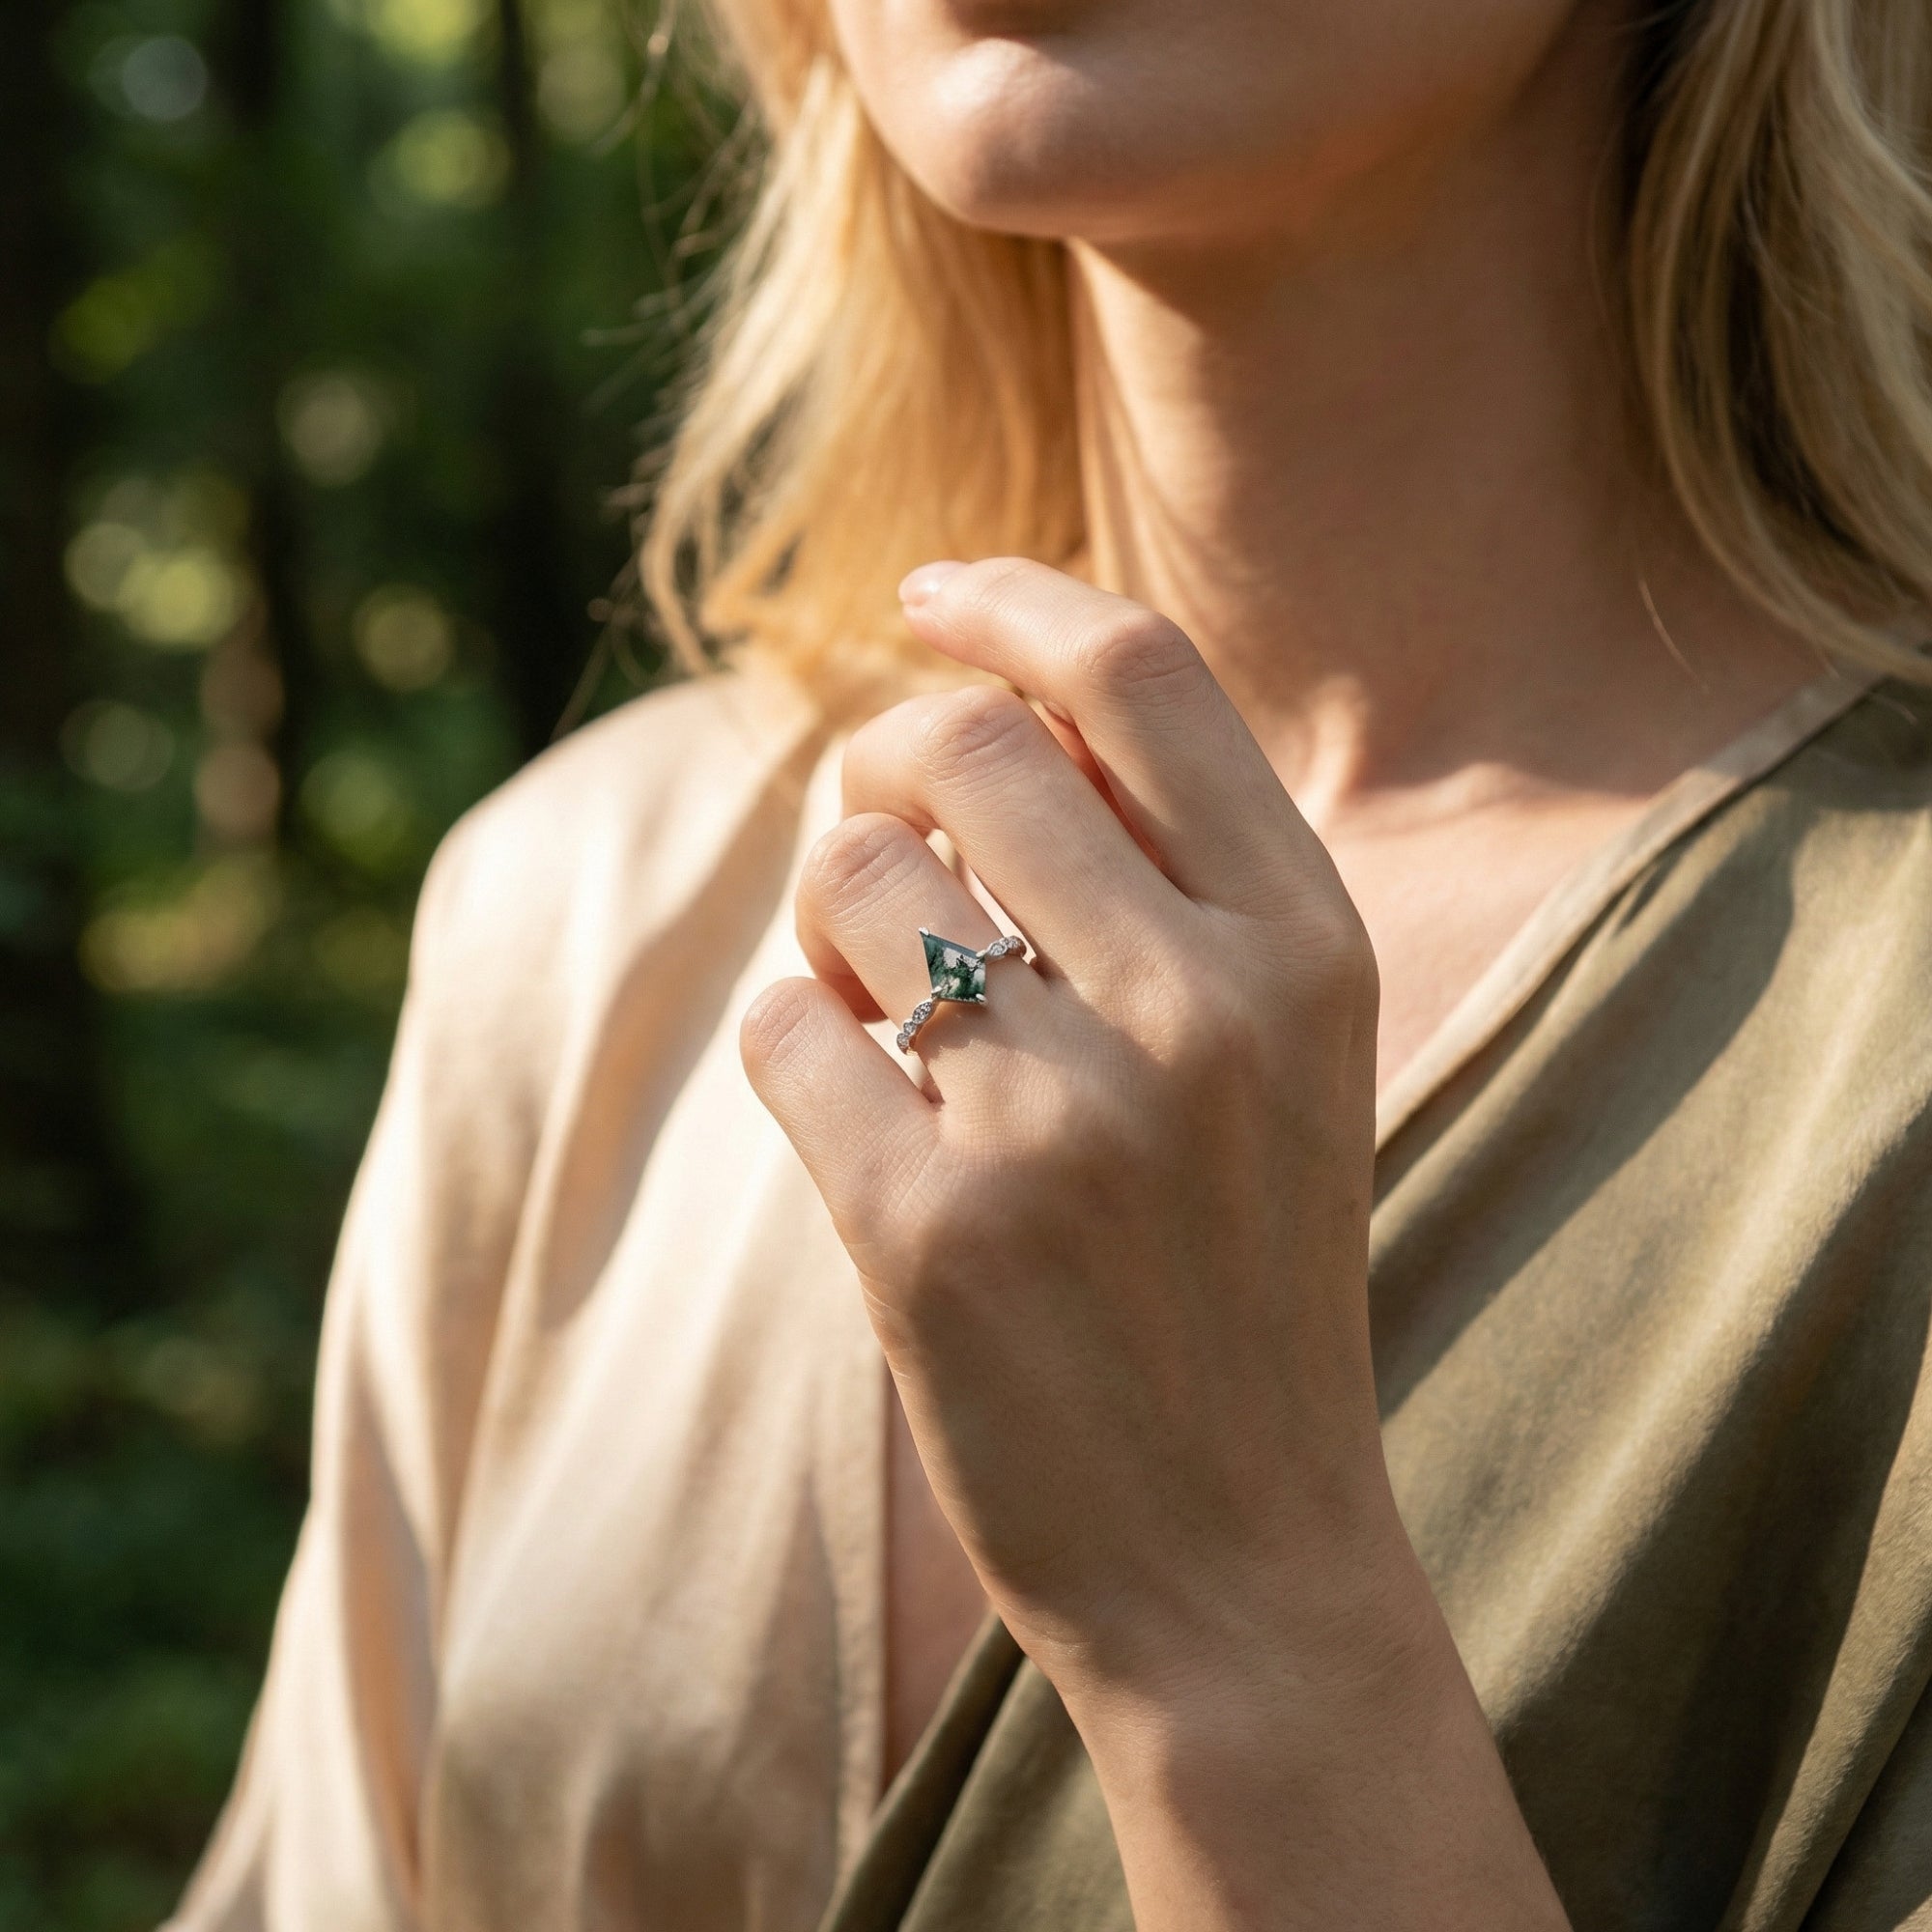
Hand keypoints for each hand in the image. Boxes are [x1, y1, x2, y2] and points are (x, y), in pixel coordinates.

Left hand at [742, 559, 1566, 1928]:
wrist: (1240, 1562)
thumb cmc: (1243, 1285)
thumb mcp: (1282, 1060)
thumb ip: (1179, 878)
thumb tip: (987, 699)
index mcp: (1309, 948)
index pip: (1139, 676)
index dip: (1011, 602)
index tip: (926, 595)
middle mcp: (1204, 1012)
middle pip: (966, 746)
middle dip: (883, 757)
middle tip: (875, 827)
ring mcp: (1066, 1125)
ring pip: (852, 877)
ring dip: (830, 911)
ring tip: (876, 996)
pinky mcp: (931, 1235)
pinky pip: (782, 1030)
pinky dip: (794, 1044)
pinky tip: (861, 1118)